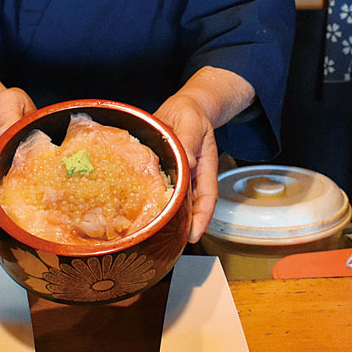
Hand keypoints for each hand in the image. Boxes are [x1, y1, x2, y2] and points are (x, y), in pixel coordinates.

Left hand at [153, 94, 218, 243]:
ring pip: (176, 201)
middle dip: (185, 227)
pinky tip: (144, 212)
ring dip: (170, 218)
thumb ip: (189, 140)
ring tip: (157, 236)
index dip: (202, 218)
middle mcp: (192, 175)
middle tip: (172, 245)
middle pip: (192, 206)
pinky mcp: (165, 172)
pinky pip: (161, 190)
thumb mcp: (191, 121)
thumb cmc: (191, 112)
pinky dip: (155, 202)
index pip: (207, 197)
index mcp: (204, 166)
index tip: (195, 235)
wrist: (184, 106)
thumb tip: (188, 163)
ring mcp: (179, 175)